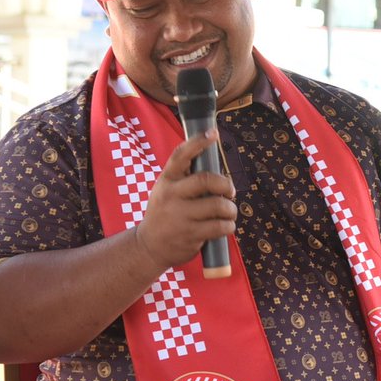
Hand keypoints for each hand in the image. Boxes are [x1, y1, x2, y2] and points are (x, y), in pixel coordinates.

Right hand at [133, 131, 236, 272]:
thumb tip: (214, 163)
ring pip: (218, 205)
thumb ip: (184, 179)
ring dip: (231, 209)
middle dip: (226, 184)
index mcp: (166, 181)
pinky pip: (219, 226)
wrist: (149, 247)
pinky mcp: (190, 235)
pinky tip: (226, 226)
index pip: (180, 155)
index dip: (198, 142)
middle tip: (230, 192)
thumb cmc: (165, 214)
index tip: (212, 133)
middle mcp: (171, 196)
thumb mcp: (165, 191)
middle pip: (206, 180)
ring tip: (229, 212)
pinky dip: (229, 225)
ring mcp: (180, 216)